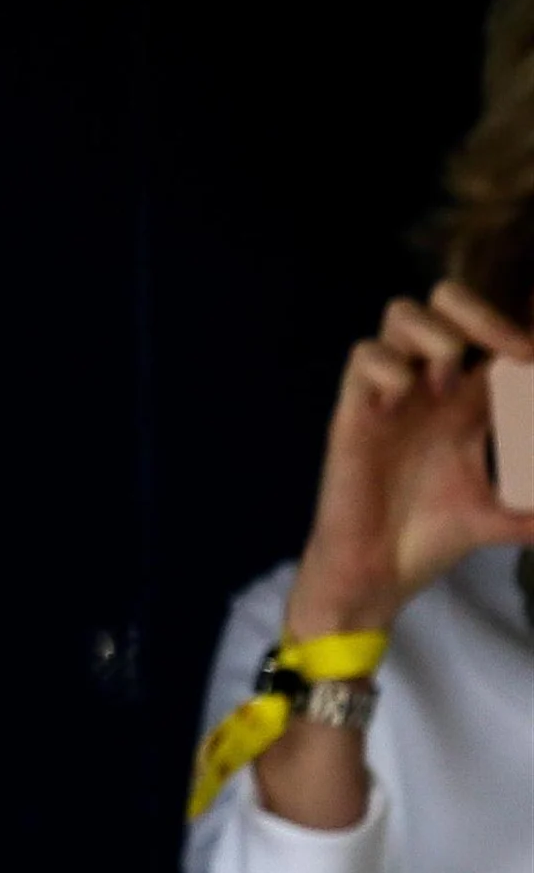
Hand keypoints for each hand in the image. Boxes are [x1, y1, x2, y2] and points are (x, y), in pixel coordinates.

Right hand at [283, 280, 533, 638]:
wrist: (380, 572)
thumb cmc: (434, 537)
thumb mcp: (505, 517)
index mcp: (469, 400)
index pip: (493, 335)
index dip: (520, 325)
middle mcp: (429, 385)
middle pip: (446, 301)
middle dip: (482, 313)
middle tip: (512, 353)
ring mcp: (390, 394)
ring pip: (402, 314)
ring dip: (437, 338)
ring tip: (446, 383)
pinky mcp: (355, 412)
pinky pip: (364, 357)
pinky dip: (390, 368)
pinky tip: (403, 401)